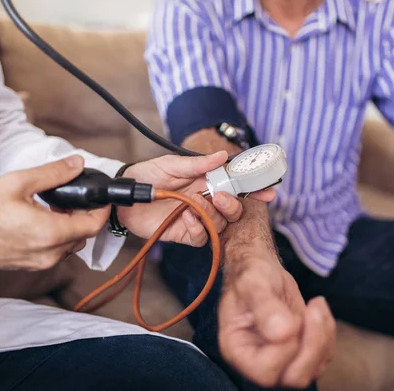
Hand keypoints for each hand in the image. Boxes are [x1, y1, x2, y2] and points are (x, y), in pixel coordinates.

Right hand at [0, 155, 108, 270]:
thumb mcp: (17, 183)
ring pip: (71, 244)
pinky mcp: (32, 265)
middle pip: (84, 235)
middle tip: (73, 196)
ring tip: (54, 206)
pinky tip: (42, 219)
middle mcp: (49, 253)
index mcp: (50, 233)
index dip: (102, 209)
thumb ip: (53, 174)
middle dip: (84, 215)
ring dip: (71, 225)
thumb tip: (76, 164)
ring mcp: (41, 262)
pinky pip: (56, 250)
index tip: (101, 197)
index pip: (93, 225)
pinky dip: (57, 235)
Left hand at [118, 151, 274, 245]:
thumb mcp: (171, 164)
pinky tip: (187, 218)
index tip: (268, 190)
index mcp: (206, 181)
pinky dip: (198, 229)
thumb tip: (224, 156)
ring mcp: (197, 218)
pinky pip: (202, 238)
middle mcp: (206, 201)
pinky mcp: (185, 233)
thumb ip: (198, 164)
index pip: (236, 185)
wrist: (125, 196)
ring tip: (195, 204)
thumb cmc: (148, 176)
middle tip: (220, 196)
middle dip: (234, 204)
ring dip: (212, 214)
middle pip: (234, 209)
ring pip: (220, 223)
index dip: (254, 188)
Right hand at [219, 254, 335, 388]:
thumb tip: (283, 332)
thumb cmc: (250, 274)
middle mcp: (257, 361)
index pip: (266, 371)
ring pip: (313, 369)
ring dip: (322, 336)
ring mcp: (281, 359)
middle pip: (294, 378)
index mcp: (237, 349)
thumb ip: (264, 306)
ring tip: (315, 305)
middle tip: (311, 310)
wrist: (261, 268)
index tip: (290, 316)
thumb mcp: (253, 282)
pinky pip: (324, 356)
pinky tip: (317, 308)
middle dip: (311, 345)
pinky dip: (328, 332)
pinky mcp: (300, 351)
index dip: (285, 348)